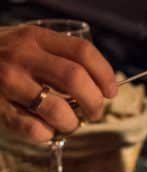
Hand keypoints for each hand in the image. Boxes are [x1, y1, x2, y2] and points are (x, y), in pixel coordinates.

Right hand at [0, 25, 116, 141]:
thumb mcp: (25, 41)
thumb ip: (56, 53)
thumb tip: (98, 82)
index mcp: (36, 37)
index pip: (83, 53)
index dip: (104, 74)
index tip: (111, 91)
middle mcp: (22, 56)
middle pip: (75, 80)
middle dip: (94, 102)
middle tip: (96, 112)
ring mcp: (6, 81)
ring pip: (56, 108)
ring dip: (72, 122)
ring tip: (71, 124)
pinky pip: (30, 128)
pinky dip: (46, 134)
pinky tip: (46, 132)